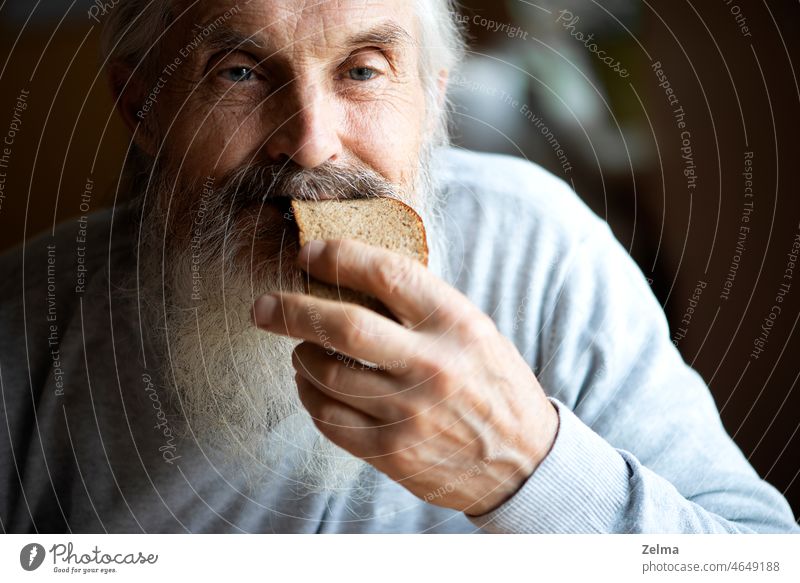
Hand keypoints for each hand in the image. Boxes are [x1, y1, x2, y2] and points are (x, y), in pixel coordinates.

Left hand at [252, 239, 558, 515]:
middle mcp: (432, 365)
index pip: (385, 274)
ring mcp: (409, 412)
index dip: (338, 257)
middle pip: (341, 326)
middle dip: (290, 310)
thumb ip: (420, 306)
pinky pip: (328, 417)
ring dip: (300, 354)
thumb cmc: (492, 383)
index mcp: (456, 323)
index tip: (309, 253)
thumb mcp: (472, 330)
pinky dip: (309, 394)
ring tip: (301, 347)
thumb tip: (349, 274)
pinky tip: (312, 383)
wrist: (521, 460)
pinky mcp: (391, 451)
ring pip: (326, 373)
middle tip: (263, 306)